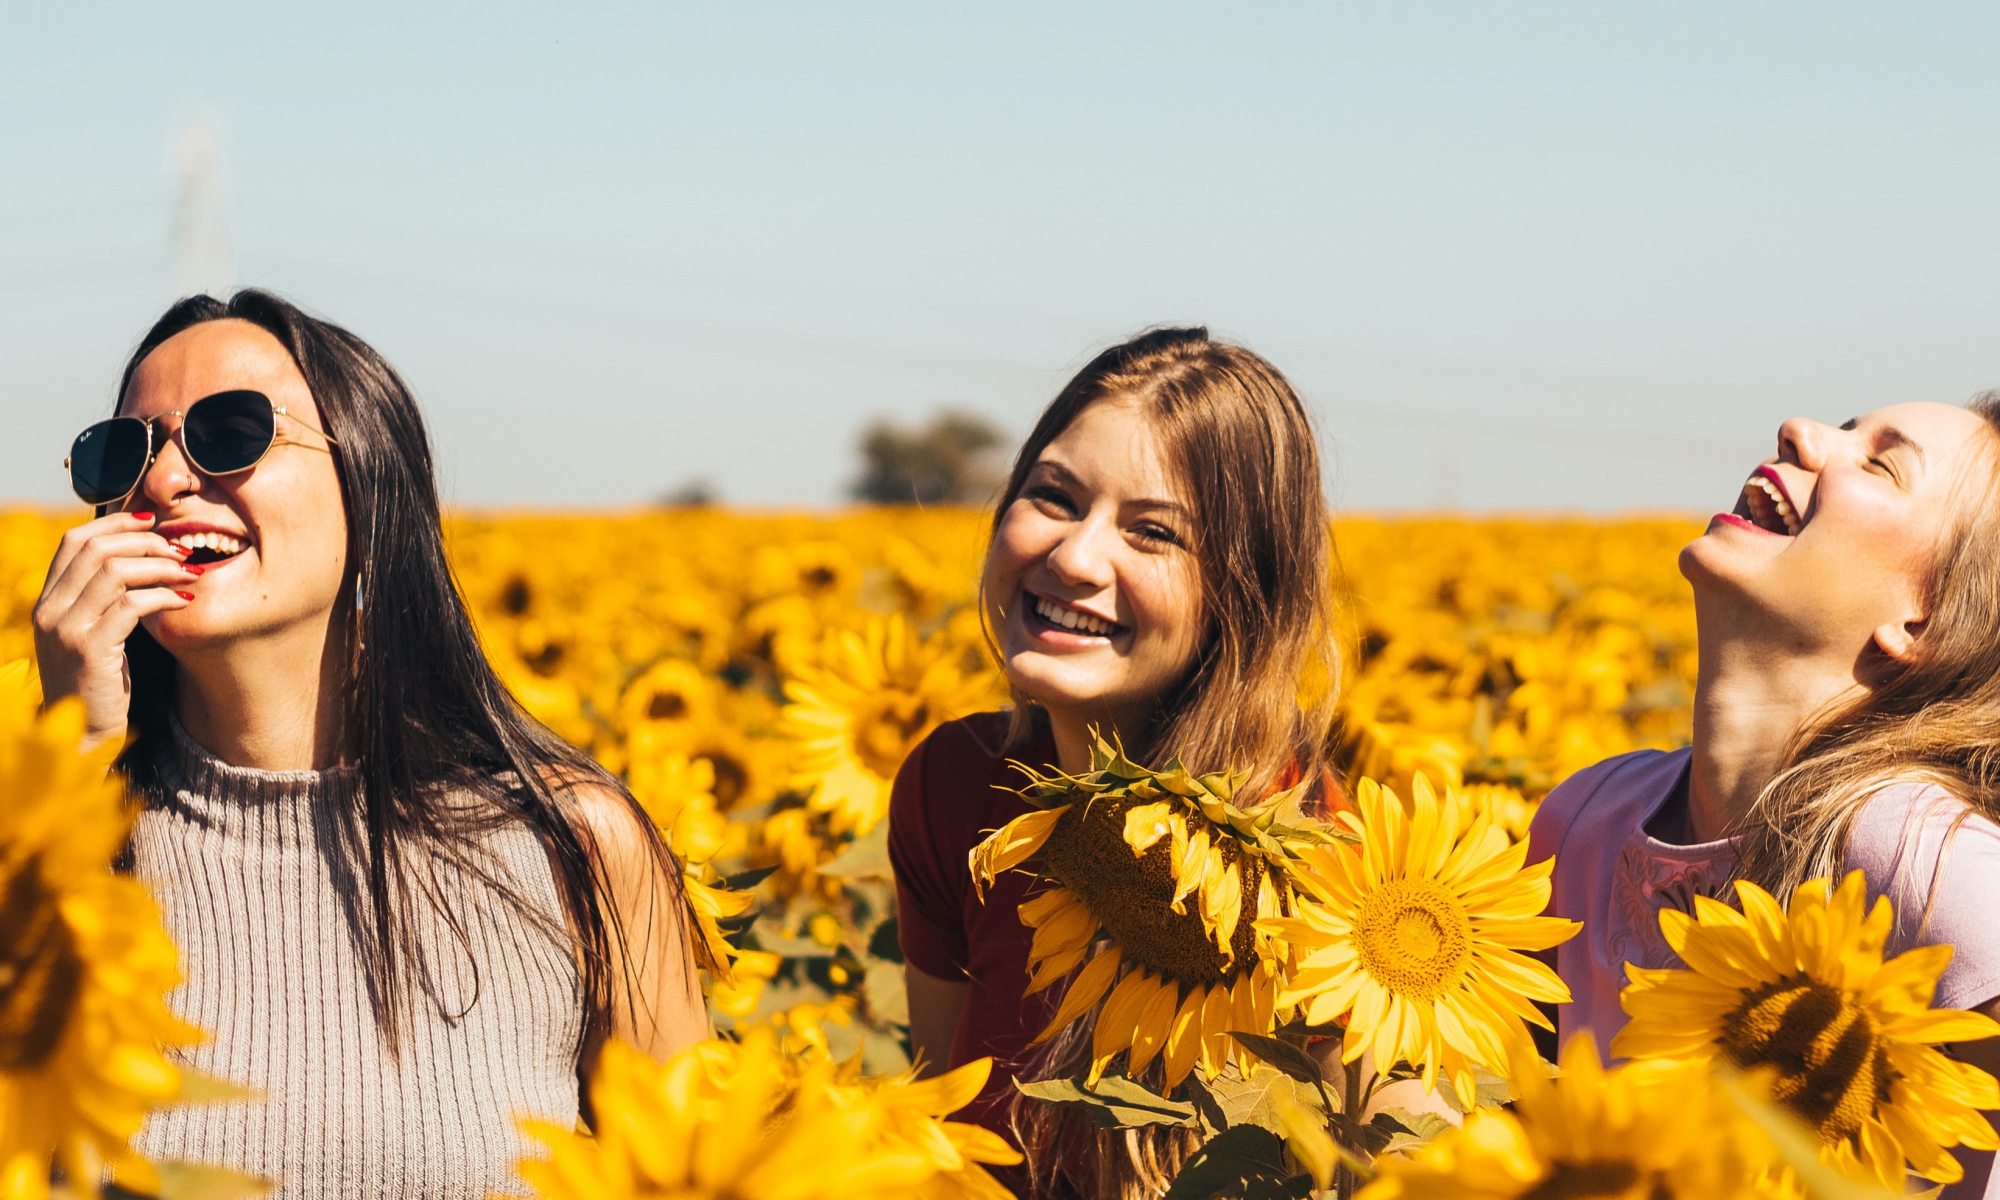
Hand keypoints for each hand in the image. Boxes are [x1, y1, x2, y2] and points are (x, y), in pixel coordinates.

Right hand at [31, 511, 198, 748]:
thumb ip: (103, 598)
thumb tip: (140, 557)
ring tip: (190, 572)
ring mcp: (66, 630)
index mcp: (47, 600)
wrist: (83, 735)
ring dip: (161, 566)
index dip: (116, 522)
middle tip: (182, 550)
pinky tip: (184, 601)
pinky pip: (131, 605)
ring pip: (115, 571)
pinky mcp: (90, 650)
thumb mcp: (94, 632)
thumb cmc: (99, 682)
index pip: (74, 540)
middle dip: (147, 542)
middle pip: (97, 549)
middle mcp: (50, 610)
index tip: (153, 522)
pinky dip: (163, 596)